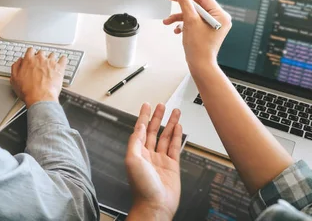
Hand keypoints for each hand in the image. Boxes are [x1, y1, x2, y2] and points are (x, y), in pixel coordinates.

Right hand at [10, 47, 66, 107]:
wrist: (40, 97)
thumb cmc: (27, 90)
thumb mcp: (14, 79)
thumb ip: (16, 67)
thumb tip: (19, 61)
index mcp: (29, 60)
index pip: (30, 50)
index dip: (31, 54)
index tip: (32, 56)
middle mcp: (40, 59)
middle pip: (41, 52)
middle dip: (41, 57)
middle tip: (40, 63)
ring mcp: (50, 63)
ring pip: (52, 55)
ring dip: (51, 58)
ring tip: (50, 64)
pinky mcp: (59, 68)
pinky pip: (63, 59)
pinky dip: (63, 59)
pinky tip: (62, 61)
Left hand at [126, 104, 181, 220]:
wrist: (155, 205)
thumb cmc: (141, 187)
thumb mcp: (132, 160)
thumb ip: (135, 141)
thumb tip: (139, 127)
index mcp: (136, 152)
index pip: (140, 129)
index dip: (143, 116)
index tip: (146, 106)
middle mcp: (148, 155)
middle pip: (153, 130)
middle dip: (157, 117)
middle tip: (161, 105)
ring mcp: (160, 160)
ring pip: (165, 137)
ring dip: (169, 124)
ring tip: (174, 112)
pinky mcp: (172, 166)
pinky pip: (174, 147)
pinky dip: (177, 136)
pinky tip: (178, 127)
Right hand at [163, 0, 231, 69]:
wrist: (200, 65)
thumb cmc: (200, 48)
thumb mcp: (190, 21)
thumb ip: (185, 4)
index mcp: (220, 15)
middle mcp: (218, 19)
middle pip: (197, 5)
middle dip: (181, 3)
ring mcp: (212, 26)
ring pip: (193, 14)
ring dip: (179, 16)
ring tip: (168, 20)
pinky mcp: (205, 31)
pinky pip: (193, 22)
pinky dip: (183, 24)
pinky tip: (177, 29)